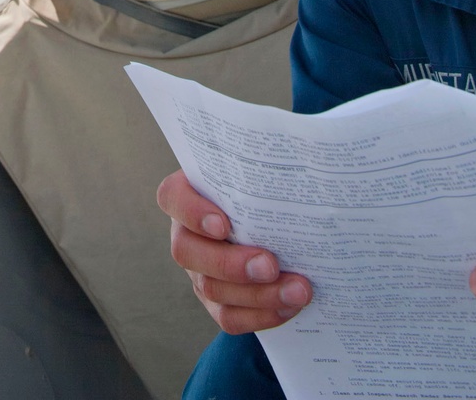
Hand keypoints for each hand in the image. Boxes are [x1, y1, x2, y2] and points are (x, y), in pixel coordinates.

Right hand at [157, 170, 312, 334]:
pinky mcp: (214, 300)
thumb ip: (264, 170)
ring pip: (212, 289)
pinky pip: (228, 317)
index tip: (224, 224)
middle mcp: (186, 233)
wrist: (273, 223)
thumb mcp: (258, 174)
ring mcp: (197, 270)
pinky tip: (289, 307)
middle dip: (232, 264)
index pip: (173, 197)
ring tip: (298, 290)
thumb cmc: (263, 189)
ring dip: (258, 295)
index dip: (192, 212)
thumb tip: (302, 159)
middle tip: (271, 265)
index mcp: (188, 193)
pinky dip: (261, 316)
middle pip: (189, 252)